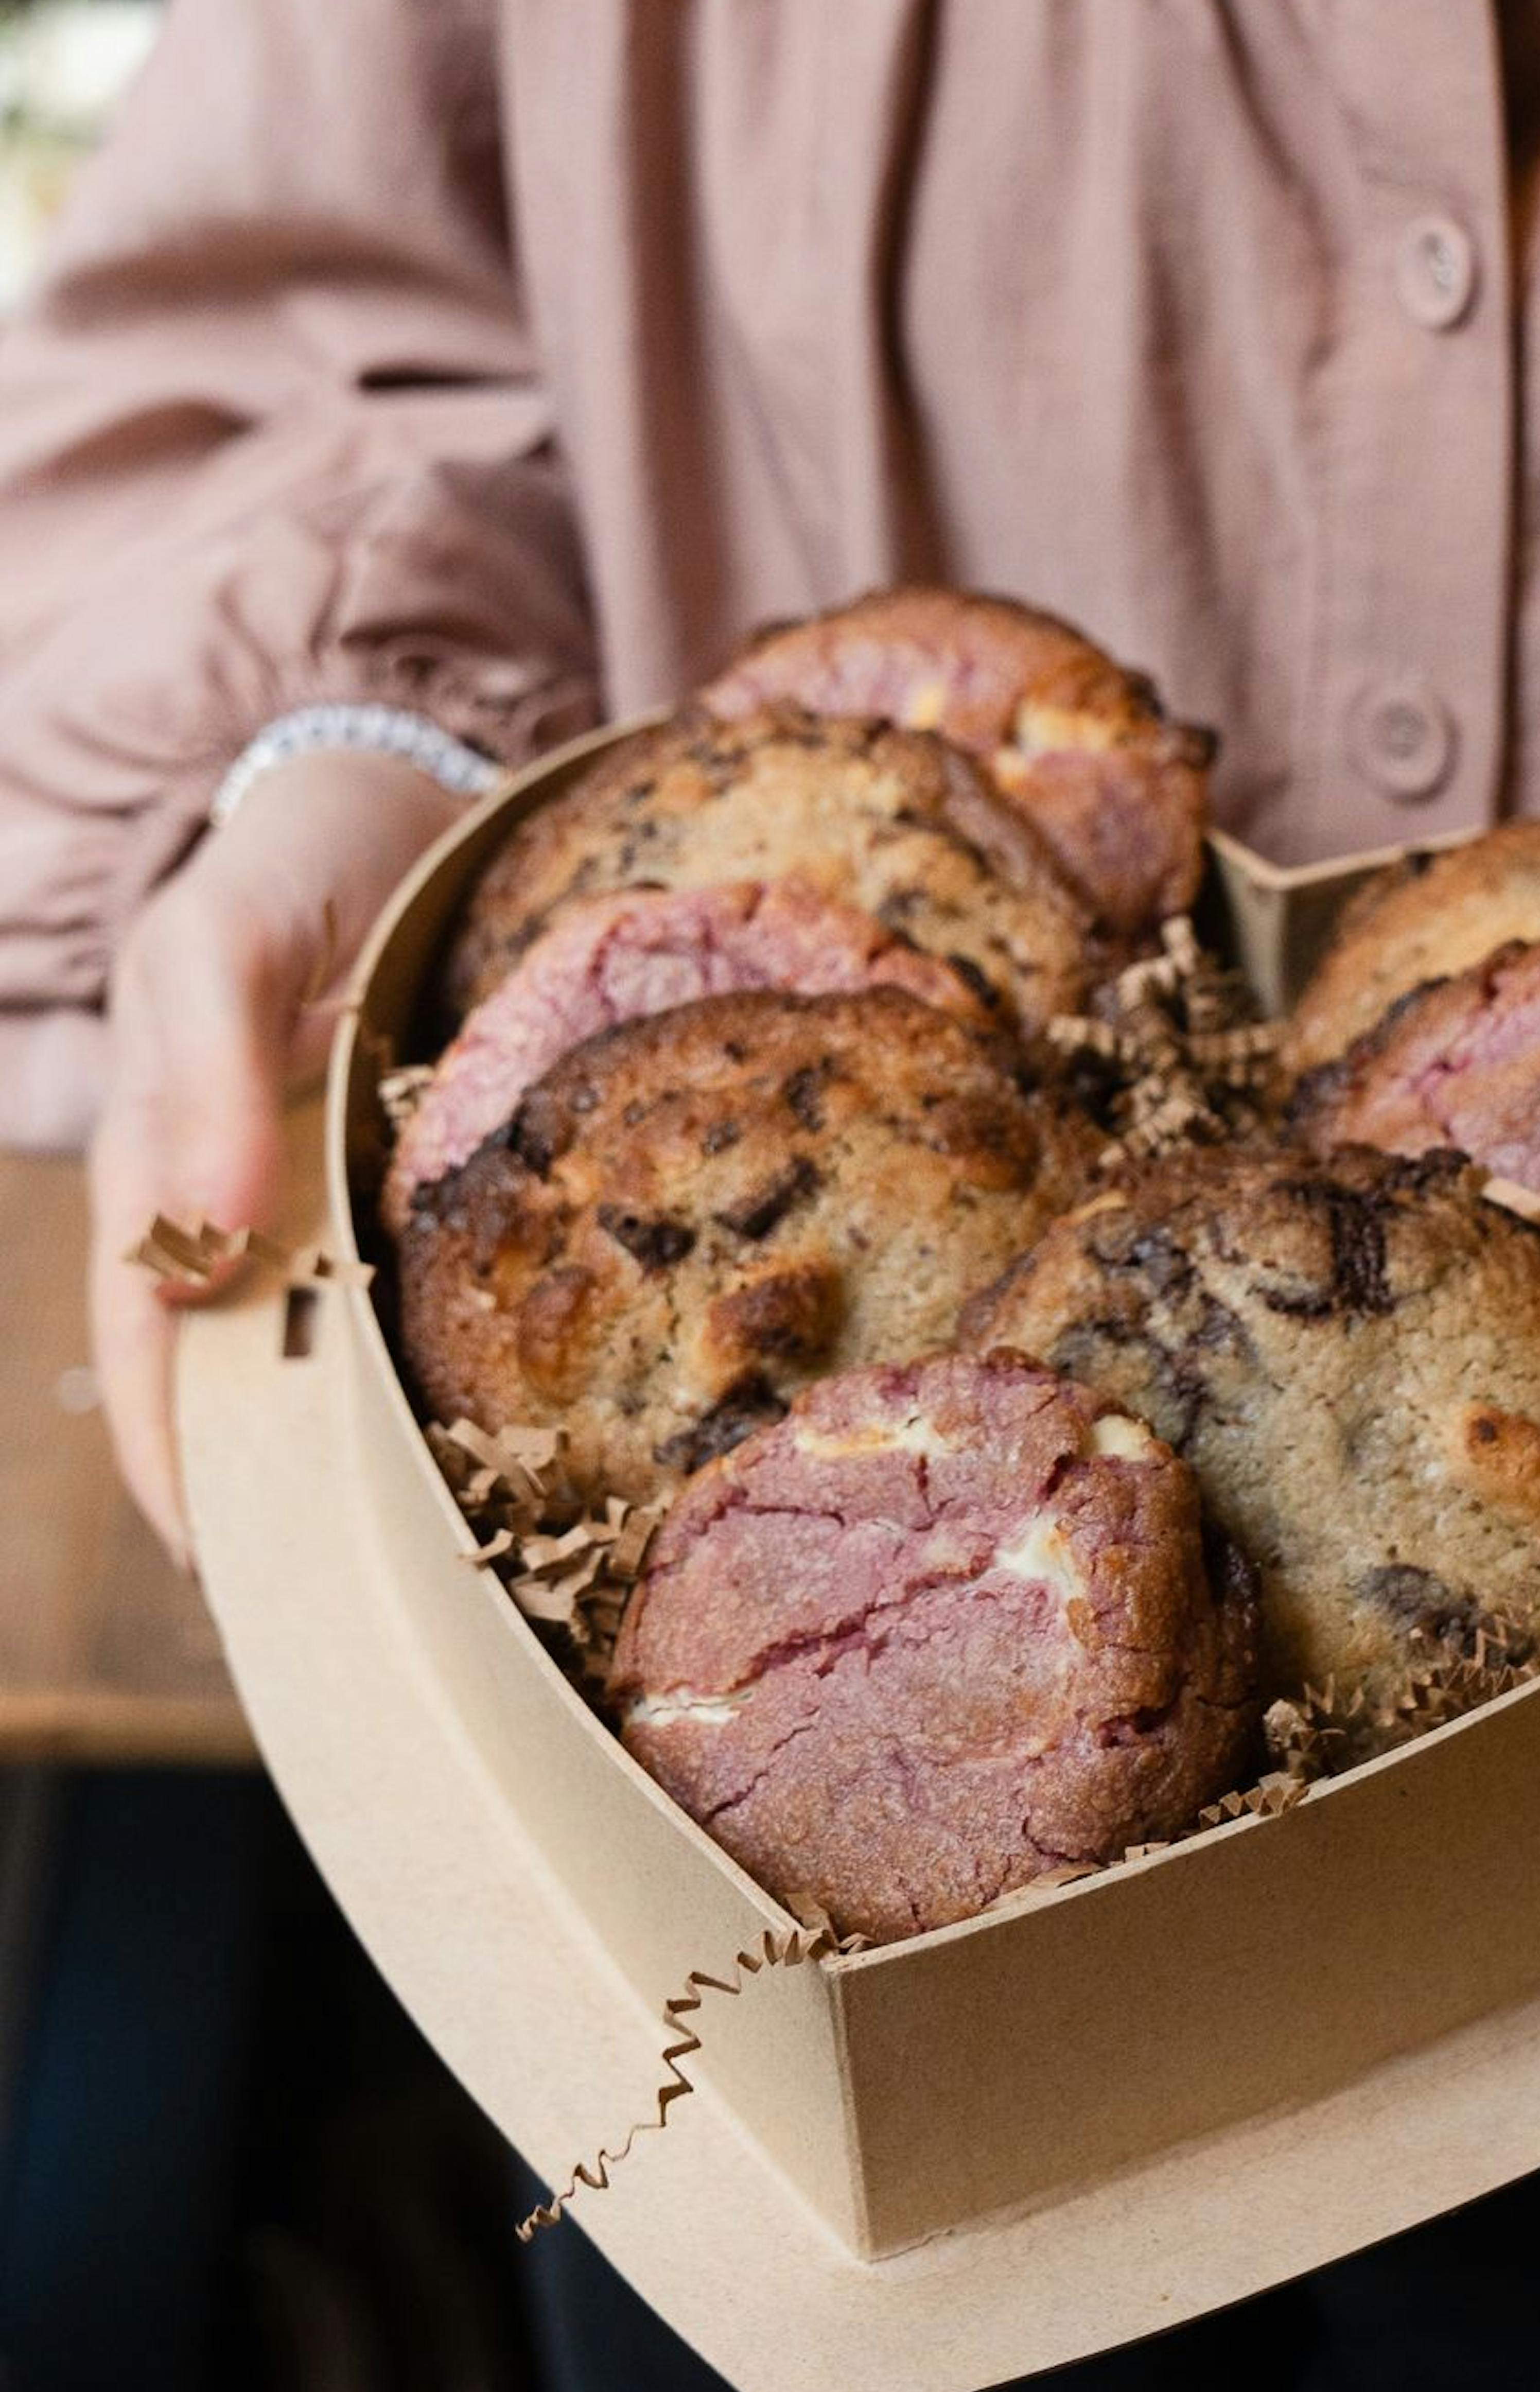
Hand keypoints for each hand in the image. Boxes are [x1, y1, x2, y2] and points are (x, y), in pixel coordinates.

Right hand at [88, 750, 460, 1562]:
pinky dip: (461, 1368)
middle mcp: (256, 1208)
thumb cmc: (291, 862)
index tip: (233, 1566)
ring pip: (345, 1359)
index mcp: (171, 1175)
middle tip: (355, 1609)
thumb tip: (204, 1239)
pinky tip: (532, 1436)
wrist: (405, 781)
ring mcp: (347, 1203)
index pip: (154, 1352)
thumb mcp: (225, 941)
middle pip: (248, 1381)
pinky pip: (436, 1301)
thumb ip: (205, 1076)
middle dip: (287, 1491)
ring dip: (380, 1452)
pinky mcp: (440, 1182)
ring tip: (445, 1566)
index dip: (183, 1463)